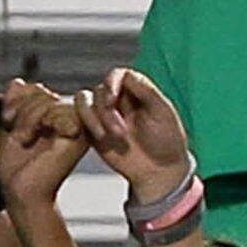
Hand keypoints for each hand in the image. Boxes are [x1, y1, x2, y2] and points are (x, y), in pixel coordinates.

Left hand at [0, 79, 90, 215]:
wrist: (21, 192)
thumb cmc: (18, 171)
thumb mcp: (12, 127)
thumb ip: (16, 104)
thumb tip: (18, 82)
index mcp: (56, 121)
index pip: (39, 90)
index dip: (19, 99)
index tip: (8, 119)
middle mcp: (70, 123)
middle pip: (44, 92)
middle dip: (22, 108)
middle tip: (17, 132)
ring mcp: (77, 128)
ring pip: (50, 100)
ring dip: (28, 118)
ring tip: (25, 138)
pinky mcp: (79, 134)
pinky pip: (59, 109)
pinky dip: (38, 121)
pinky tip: (36, 139)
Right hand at [80, 68, 197, 202]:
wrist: (160, 172)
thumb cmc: (167, 141)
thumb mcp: (163, 113)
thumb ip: (147, 91)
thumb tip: (127, 74)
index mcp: (137, 92)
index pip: (118, 75)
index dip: (112, 82)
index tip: (112, 98)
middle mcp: (119, 100)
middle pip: (100, 91)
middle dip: (106, 111)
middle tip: (121, 133)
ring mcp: (104, 115)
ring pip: (85, 102)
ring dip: (93, 118)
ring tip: (109, 137)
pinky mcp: (93, 130)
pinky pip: (78, 118)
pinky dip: (85, 124)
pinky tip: (99, 137)